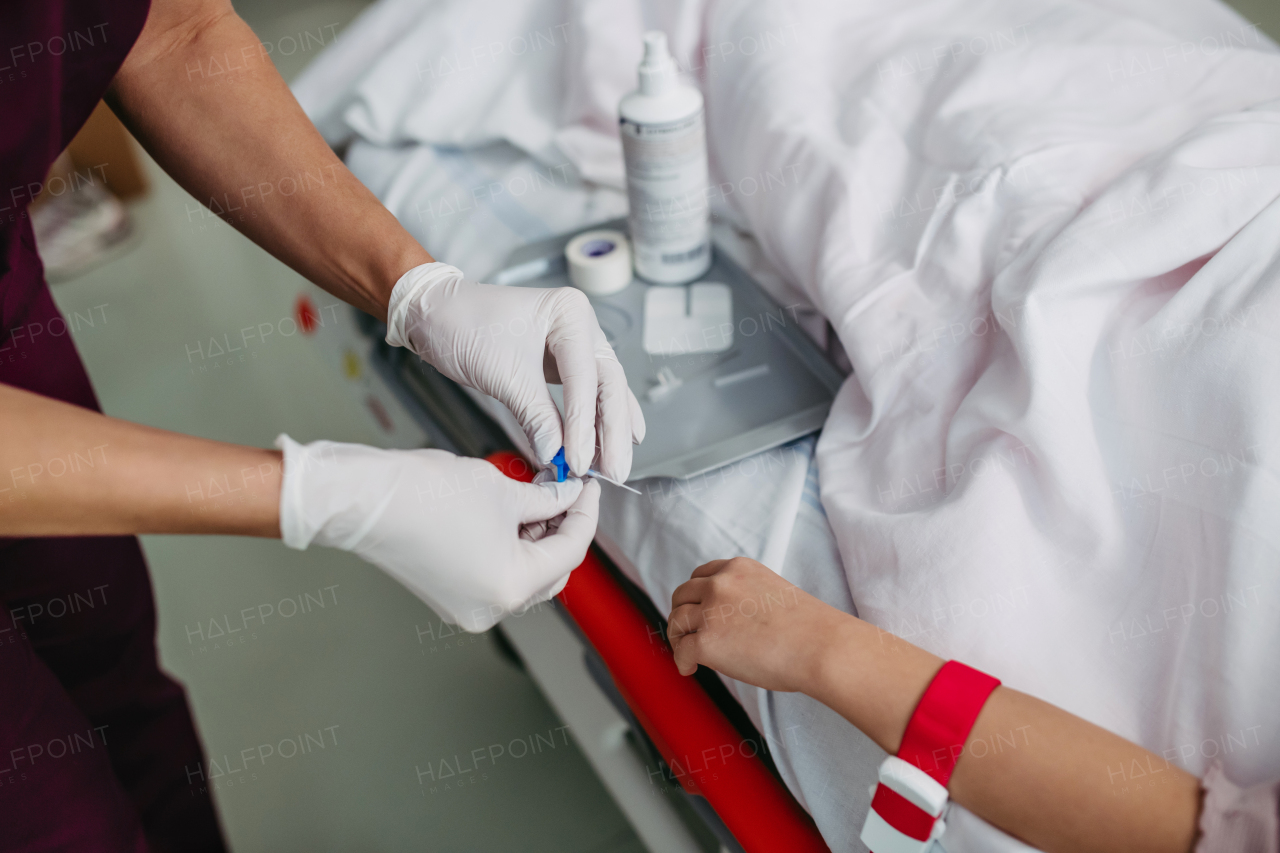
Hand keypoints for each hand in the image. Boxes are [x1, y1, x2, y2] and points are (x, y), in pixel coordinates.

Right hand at [276, 435, 599, 631]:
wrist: (362, 501)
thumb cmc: (423, 495)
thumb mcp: (504, 490)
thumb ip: (547, 499)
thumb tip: (569, 495)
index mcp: (512, 586)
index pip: (571, 550)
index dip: (585, 512)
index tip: (588, 485)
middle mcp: (492, 608)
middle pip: (551, 570)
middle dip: (562, 529)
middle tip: (566, 490)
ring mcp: (468, 607)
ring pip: (524, 575)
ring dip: (536, 539)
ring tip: (537, 497)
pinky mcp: (449, 597)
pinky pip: (496, 577)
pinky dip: (509, 549)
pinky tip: (510, 515)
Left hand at [385, 263, 645, 480]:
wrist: (437, 315)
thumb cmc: (464, 325)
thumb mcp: (502, 374)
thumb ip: (536, 416)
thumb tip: (557, 454)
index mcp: (570, 313)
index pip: (586, 378)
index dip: (584, 425)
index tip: (578, 461)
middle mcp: (581, 325)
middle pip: (608, 384)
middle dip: (611, 432)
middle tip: (614, 471)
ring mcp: (577, 343)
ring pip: (604, 391)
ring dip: (610, 431)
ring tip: (614, 467)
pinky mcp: (565, 362)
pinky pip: (590, 394)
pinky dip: (599, 419)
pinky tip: (619, 440)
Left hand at [668, 557, 847, 691]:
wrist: (820, 647)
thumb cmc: (809, 628)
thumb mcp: (773, 591)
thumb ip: (746, 596)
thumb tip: (731, 619)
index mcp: (738, 569)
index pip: (701, 575)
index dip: (694, 595)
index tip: (696, 608)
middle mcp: (720, 584)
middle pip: (682, 595)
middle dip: (681, 614)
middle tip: (685, 632)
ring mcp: (710, 612)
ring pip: (676, 621)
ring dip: (678, 638)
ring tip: (687, 652)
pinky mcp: (706, 642)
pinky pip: (681, 651)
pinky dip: (682, 662)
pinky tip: (690, 669)